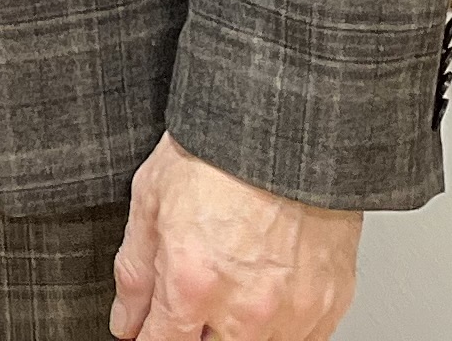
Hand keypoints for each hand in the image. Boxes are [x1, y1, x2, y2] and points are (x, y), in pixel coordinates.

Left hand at [110, 133, 361, 340]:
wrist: (286, 131)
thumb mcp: (150, 200)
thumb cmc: (218, 154)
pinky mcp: (326, 308)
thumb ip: (135, 272)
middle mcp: (244, 310)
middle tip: (195, 293)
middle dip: (194, 330)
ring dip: (236, 328)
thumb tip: (125, 319)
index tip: (150, 327)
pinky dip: (277, 324)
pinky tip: (266, 286)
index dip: (149, 336)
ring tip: (234, 281)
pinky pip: (297, 339)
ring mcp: (290, 313)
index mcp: (192, 282)